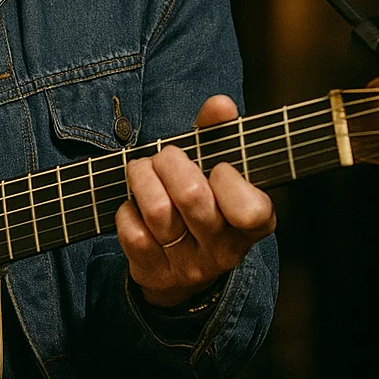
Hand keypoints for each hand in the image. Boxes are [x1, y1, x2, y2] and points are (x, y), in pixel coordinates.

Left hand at [114, 95, 275, 307]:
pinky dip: (126, 210)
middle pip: (192, 196)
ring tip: (141, 170)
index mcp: (252, 224)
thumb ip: (217, 134)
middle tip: (164, 157)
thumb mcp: (214, 168)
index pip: (251, 209)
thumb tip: (220, 104)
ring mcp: (190, 267)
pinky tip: (133, 206)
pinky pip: (133, 233)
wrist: (180, 269)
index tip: (217, 167)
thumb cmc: (201, 202)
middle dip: (169, 162)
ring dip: (141, 178)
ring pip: (158, 211)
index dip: (228, 180)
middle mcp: (224, 250)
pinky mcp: (155, 274)